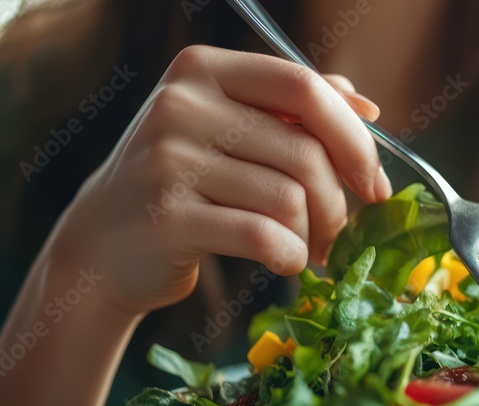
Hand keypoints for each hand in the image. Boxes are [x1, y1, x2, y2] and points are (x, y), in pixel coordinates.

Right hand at [49, 45, 389, 316]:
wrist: (102, 245)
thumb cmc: (182, 183)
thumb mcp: (228, 129)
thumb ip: (292, 110)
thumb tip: (366, 108)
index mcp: (204, 69)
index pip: (304, 87)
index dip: (354, 139)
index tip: (375, 183)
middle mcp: (181, 104)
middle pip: (305, 152)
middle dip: (338, 203)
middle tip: (340, 233)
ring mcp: (169, 159)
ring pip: (289, 199)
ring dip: (313, 235)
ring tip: (307, 249)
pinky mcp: (167, 216)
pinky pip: (263, 236)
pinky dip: (290, 256)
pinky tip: (287, 262)